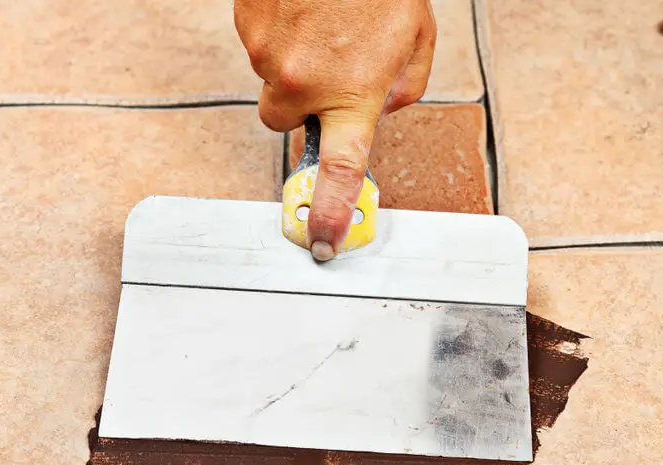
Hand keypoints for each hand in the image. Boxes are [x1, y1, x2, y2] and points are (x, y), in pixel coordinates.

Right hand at [235, 0, 436, 258]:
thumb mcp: (417, 40)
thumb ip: (399, 89)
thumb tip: (376, 109)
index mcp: (355, 94)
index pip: (342, 171)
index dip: (333, 211)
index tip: (324, 242)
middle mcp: (304, 82)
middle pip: (283, 122)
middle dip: (302, 104)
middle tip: (326, 69)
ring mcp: (268, 54)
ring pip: (272, 77)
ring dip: (294, 60)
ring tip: (323, 21)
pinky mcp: (246, 24)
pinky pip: (258, 43)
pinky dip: (279, 30)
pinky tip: (304, 6)